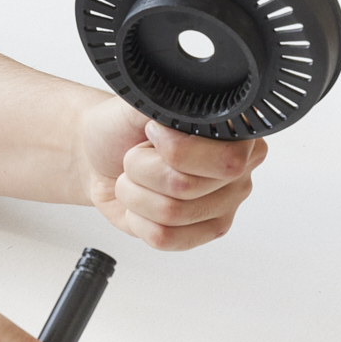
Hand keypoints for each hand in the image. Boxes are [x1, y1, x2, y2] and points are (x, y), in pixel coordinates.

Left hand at [76, 95, 265, 249]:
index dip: (176, 149)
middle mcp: (238, 171)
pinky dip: (138, 218)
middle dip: (142, 168)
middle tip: (137, 155)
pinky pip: (165, 238)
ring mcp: (222, 206)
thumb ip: (168, 105)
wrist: (102, 155)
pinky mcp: (200, 234)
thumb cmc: (123, 128)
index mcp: (236, 133)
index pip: (226, 158)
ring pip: (171, 214)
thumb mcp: (143, 103)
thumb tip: (185, 114)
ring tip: (135, 177)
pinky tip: (141, 202)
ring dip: (135, 192)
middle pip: (187, 187)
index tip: (152, 133)